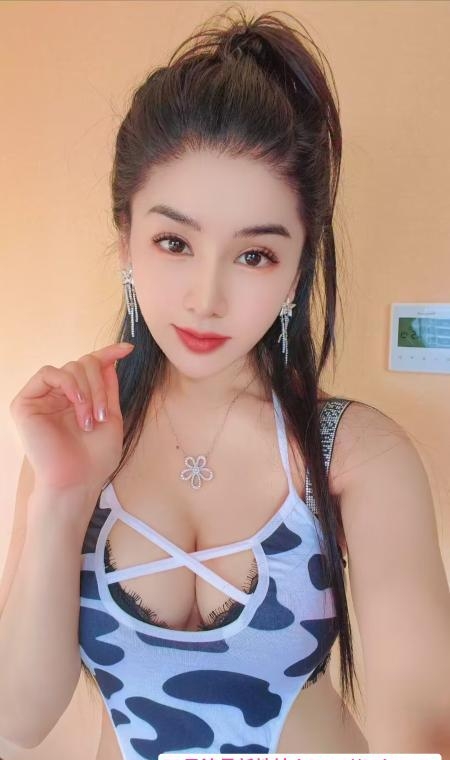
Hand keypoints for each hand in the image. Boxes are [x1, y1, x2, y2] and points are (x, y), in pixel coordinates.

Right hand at [9, 342, 134, 500]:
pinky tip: (77, 402)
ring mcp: (41, 398)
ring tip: (90, 418)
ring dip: (87, 390)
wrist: (77, 481)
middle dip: (99, 384)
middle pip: (83, 364)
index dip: (108, 354)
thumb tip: (109, 360)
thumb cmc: (94, 458)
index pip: (90, 368)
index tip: (128, 349)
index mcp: (77, 399)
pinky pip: (48, 373)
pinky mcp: (25, 403)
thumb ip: (108, 388)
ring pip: (69, 367)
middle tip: (102, 413)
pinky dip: (69, 384)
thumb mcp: (111, 417)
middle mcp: (58, 395)